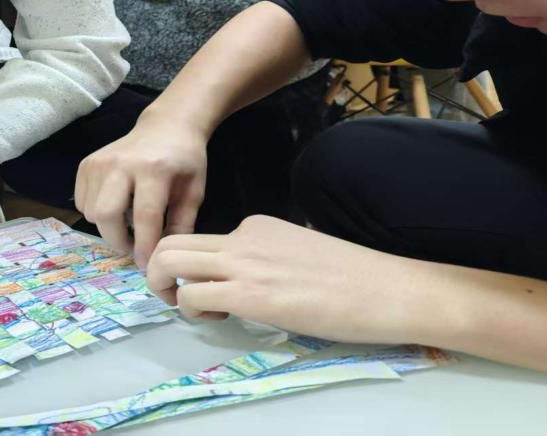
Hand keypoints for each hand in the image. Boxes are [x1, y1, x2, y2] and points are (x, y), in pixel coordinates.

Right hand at [74, 111, 206, 267]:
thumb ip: (180, 225)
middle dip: (118, 240)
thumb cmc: (185, 161)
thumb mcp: (194, 192)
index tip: (146, 265)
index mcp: (153, 169)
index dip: (144, 247)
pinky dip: (96, 213)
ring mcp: (99, 162)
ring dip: (108, 227)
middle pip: (106, 215)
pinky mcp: (86, 164)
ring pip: (91, 212)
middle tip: (133, 247)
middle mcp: (121, 163)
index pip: (144, 217)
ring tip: (128, 223)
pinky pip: (82, 202)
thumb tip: (163, 258)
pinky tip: (116, 206)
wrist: (166, 125)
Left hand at [146, 215, 431, 343]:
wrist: (388, 289)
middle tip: (176, 297)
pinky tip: (223, 319)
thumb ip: (270, 257)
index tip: (206, 287)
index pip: (202, 240)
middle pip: (170, 242)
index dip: (193, 267)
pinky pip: (192, 296)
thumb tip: (255, 279)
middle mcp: (243, 237)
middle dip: (157, 272)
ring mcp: (244, 264)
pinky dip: (192, 311)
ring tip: (195, 310)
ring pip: (168, 263)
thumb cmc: (356, 278)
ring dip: (166, 290)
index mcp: (257, 226)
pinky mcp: (250, 295)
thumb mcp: (301, 251)